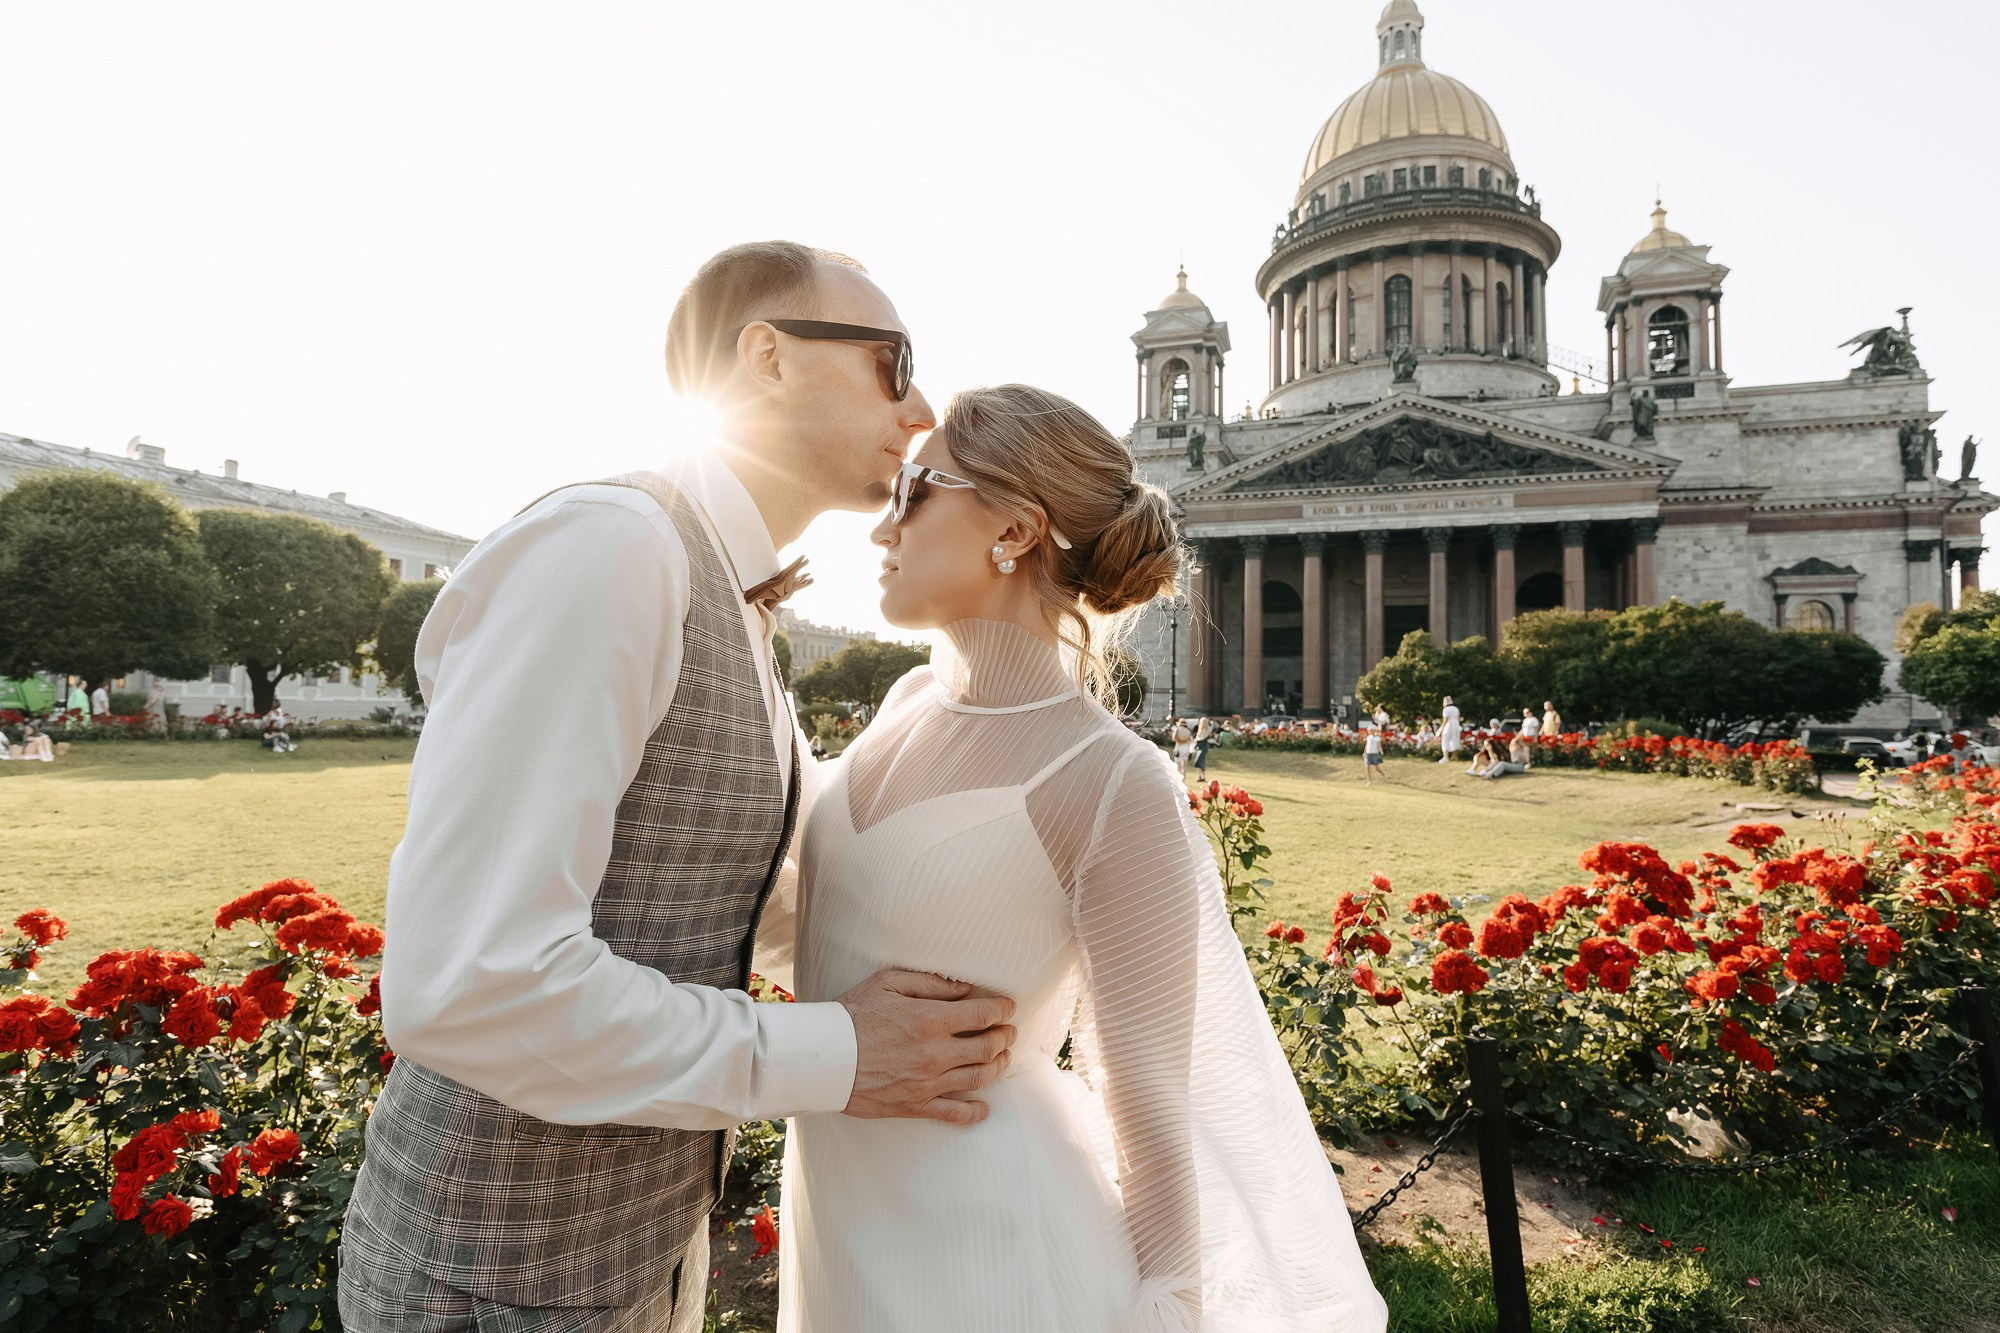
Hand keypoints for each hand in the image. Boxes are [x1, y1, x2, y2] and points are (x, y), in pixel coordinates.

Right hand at [836, 969, 1015, 1125]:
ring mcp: (927, 1083)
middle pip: (987, 1047)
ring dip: (997, 1066)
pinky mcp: (914, 1105)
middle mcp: (934, 1053)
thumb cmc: (852, 1015)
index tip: (1008, 1007)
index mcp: (930, 1020)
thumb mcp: (888, 983)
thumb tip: (964, 989)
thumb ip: (930, 984)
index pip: (982, 1015)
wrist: (822, 1057)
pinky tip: (984, 1108)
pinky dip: (973, 1112)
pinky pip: (953, 1113)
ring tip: (1002, 1057)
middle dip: (1004, 1037)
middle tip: (1008, 1031)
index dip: (1002, 1010)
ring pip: (978, 1078)